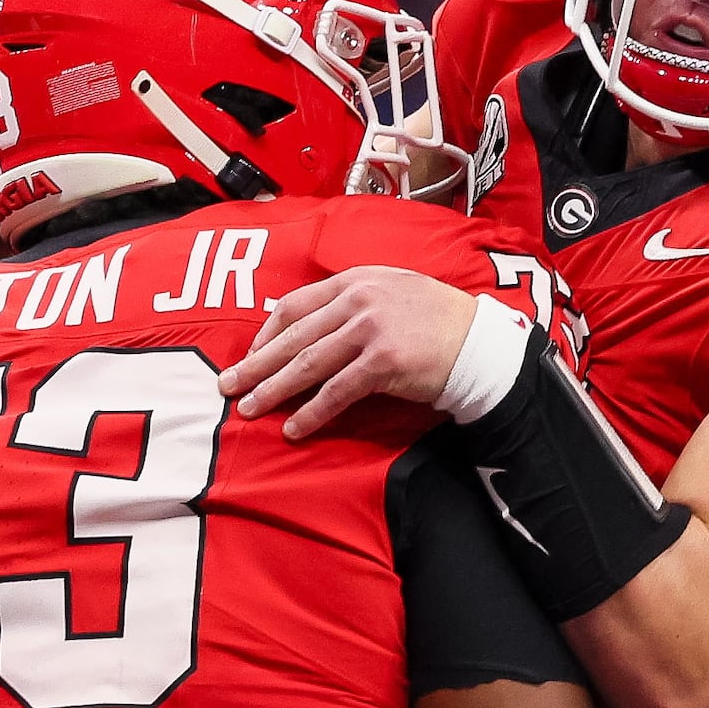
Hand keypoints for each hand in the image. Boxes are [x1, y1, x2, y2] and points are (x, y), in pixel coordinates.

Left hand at [220, 268, 478, 437]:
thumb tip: (309, 326)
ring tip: (250, 409)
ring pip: (307, 364)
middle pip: (293, 337)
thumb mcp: (391, 291)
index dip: (265, 334)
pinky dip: (312, 412)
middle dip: (256, 364)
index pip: (294, 305)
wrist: (480, 343)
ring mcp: (370, 329)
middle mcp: (358, 299)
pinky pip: (337, 392)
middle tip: (228, 385)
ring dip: (273, 390)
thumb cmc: (436, 321)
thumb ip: (352, 301)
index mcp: (355, 280)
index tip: (248, 355)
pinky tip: (294, 428)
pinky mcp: (384, 362)